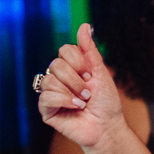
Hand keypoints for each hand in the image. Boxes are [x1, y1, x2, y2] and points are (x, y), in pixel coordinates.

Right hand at [37, 24, 124, 149]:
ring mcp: (51, 94)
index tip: (91, 75)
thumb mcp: (101, 73)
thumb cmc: (106, 102)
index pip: (64, 50)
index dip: (79, 61)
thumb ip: (90, 50)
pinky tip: (76, 107)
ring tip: (84, 102)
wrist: (107, 127)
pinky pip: (46, 97)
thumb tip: (84, 25)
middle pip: (56, 64)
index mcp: (71, 68)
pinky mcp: (46, 110)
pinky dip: (64, 100)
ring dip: (72, 91)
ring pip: (49, 80)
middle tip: (88, 92)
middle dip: (76, 79)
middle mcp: (58, 79)